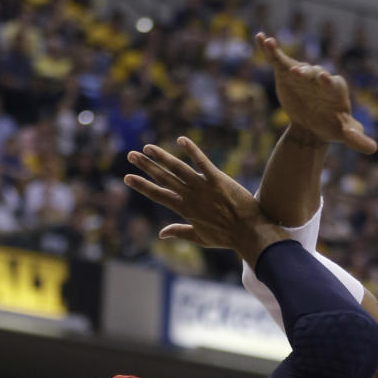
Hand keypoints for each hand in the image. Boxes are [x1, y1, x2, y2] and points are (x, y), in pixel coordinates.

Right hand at [124, 138, 277, 263]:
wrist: (250, 233)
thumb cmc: (227, 237)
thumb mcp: (200, 238)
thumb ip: (179, 232)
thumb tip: (161, 234)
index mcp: (185, 210)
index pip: (158, 195)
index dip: (142, 185)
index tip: (127, 177)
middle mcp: (190, 197)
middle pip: (163, 179)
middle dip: (145, 166)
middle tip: (130, 155)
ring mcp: (203, 187)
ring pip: (178, 169)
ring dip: (161, 157)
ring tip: (147, 148)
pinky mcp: (218, 180)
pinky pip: (203, 162)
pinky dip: (192, 150)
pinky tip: (181, 139)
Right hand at [256, 33, 377, 153]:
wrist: (312, 125)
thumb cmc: (331, 126)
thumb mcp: (343, 133)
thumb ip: (356, 138)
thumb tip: (373, 149)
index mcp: (334, 89)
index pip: (331, 83)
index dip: (327, 81)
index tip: (323, 78)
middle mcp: (318, 77)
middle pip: (312, 73)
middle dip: (306, 73)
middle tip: (299, 73)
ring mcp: (302, 74)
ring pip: (294, 64)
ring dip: (283, 58)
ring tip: (271, 47)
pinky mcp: (287, 73)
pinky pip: (278, 59)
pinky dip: (269, 49)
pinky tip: (260, 38)